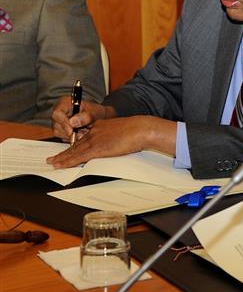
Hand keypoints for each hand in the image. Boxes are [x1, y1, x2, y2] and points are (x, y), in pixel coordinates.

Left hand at [46, 116, 175, 168]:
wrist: (140, 129)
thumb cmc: (137, 131)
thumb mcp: (124, 132)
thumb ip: (116, 138)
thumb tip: (115, 146)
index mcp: (101, 126)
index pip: (84, 138)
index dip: (74, 145)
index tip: (68, 150)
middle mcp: (94, 131)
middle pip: (76, 144)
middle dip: (63, 152)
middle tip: (53, 159)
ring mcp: (94, 139)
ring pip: (74, 150)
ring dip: (62, 158)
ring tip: (52, 163)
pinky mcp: (96, 148)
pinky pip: (78, 156)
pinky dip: (67, 161)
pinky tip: (60, 165)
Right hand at [51, 97, 115, 142]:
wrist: (99, 117)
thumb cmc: (96, 112)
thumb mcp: (94, 112)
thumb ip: (86, 116)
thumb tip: (73, 122)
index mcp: (65, 103)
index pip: (57, 113)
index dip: (63, 123)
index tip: (71, 131)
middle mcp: (59, 111)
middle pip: (56, 125)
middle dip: (70, 132)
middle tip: (84, 132)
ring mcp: (58, 121)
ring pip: (58, 132)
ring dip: (72, 136)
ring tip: (84, 132)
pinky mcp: (60, 129)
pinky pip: (62, 137)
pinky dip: (72, 138)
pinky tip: (81, 133)